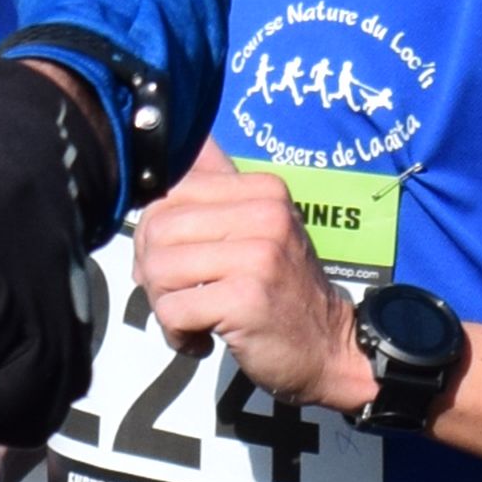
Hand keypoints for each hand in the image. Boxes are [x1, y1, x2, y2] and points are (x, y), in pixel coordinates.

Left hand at [127, 138, 369, 408]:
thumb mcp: (259, 227)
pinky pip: (173, 310)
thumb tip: (185, 134)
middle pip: (157, 230)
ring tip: (190, 320)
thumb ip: (221, 185)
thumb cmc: (282, 291)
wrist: (329, 347)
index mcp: (261, 189)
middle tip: (178, 298)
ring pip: (159, 269)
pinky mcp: (246, 298)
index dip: (154, 234)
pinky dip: (177, 334)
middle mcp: (263, 214)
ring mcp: (257, 255)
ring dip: (163, 305)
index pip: (169, 193)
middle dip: (152, 272)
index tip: (178, 265)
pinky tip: (200, 340)